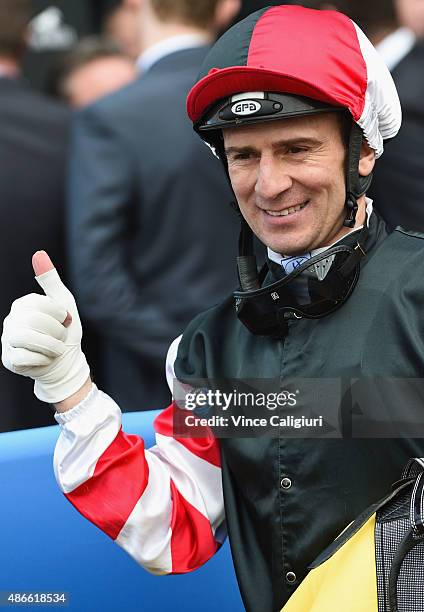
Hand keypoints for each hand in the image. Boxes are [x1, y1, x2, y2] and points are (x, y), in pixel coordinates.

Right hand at [1, 251, 89, 403]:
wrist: (64, 363)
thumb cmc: (64, 331)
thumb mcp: (63, 303)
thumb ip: (51, 280)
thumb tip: (38, 253)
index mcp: (23, 304)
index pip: (41, 304)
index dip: (60, 315)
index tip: (65, 321)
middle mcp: (11, 319)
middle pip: (35, 321)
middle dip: (57, 333)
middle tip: (61, 338)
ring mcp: (7, 339)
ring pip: (28, 338)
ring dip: (51, 346)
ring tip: (56, 349)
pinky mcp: (8, 359)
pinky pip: (26, 357)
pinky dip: (43, 360)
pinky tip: (45, 359)